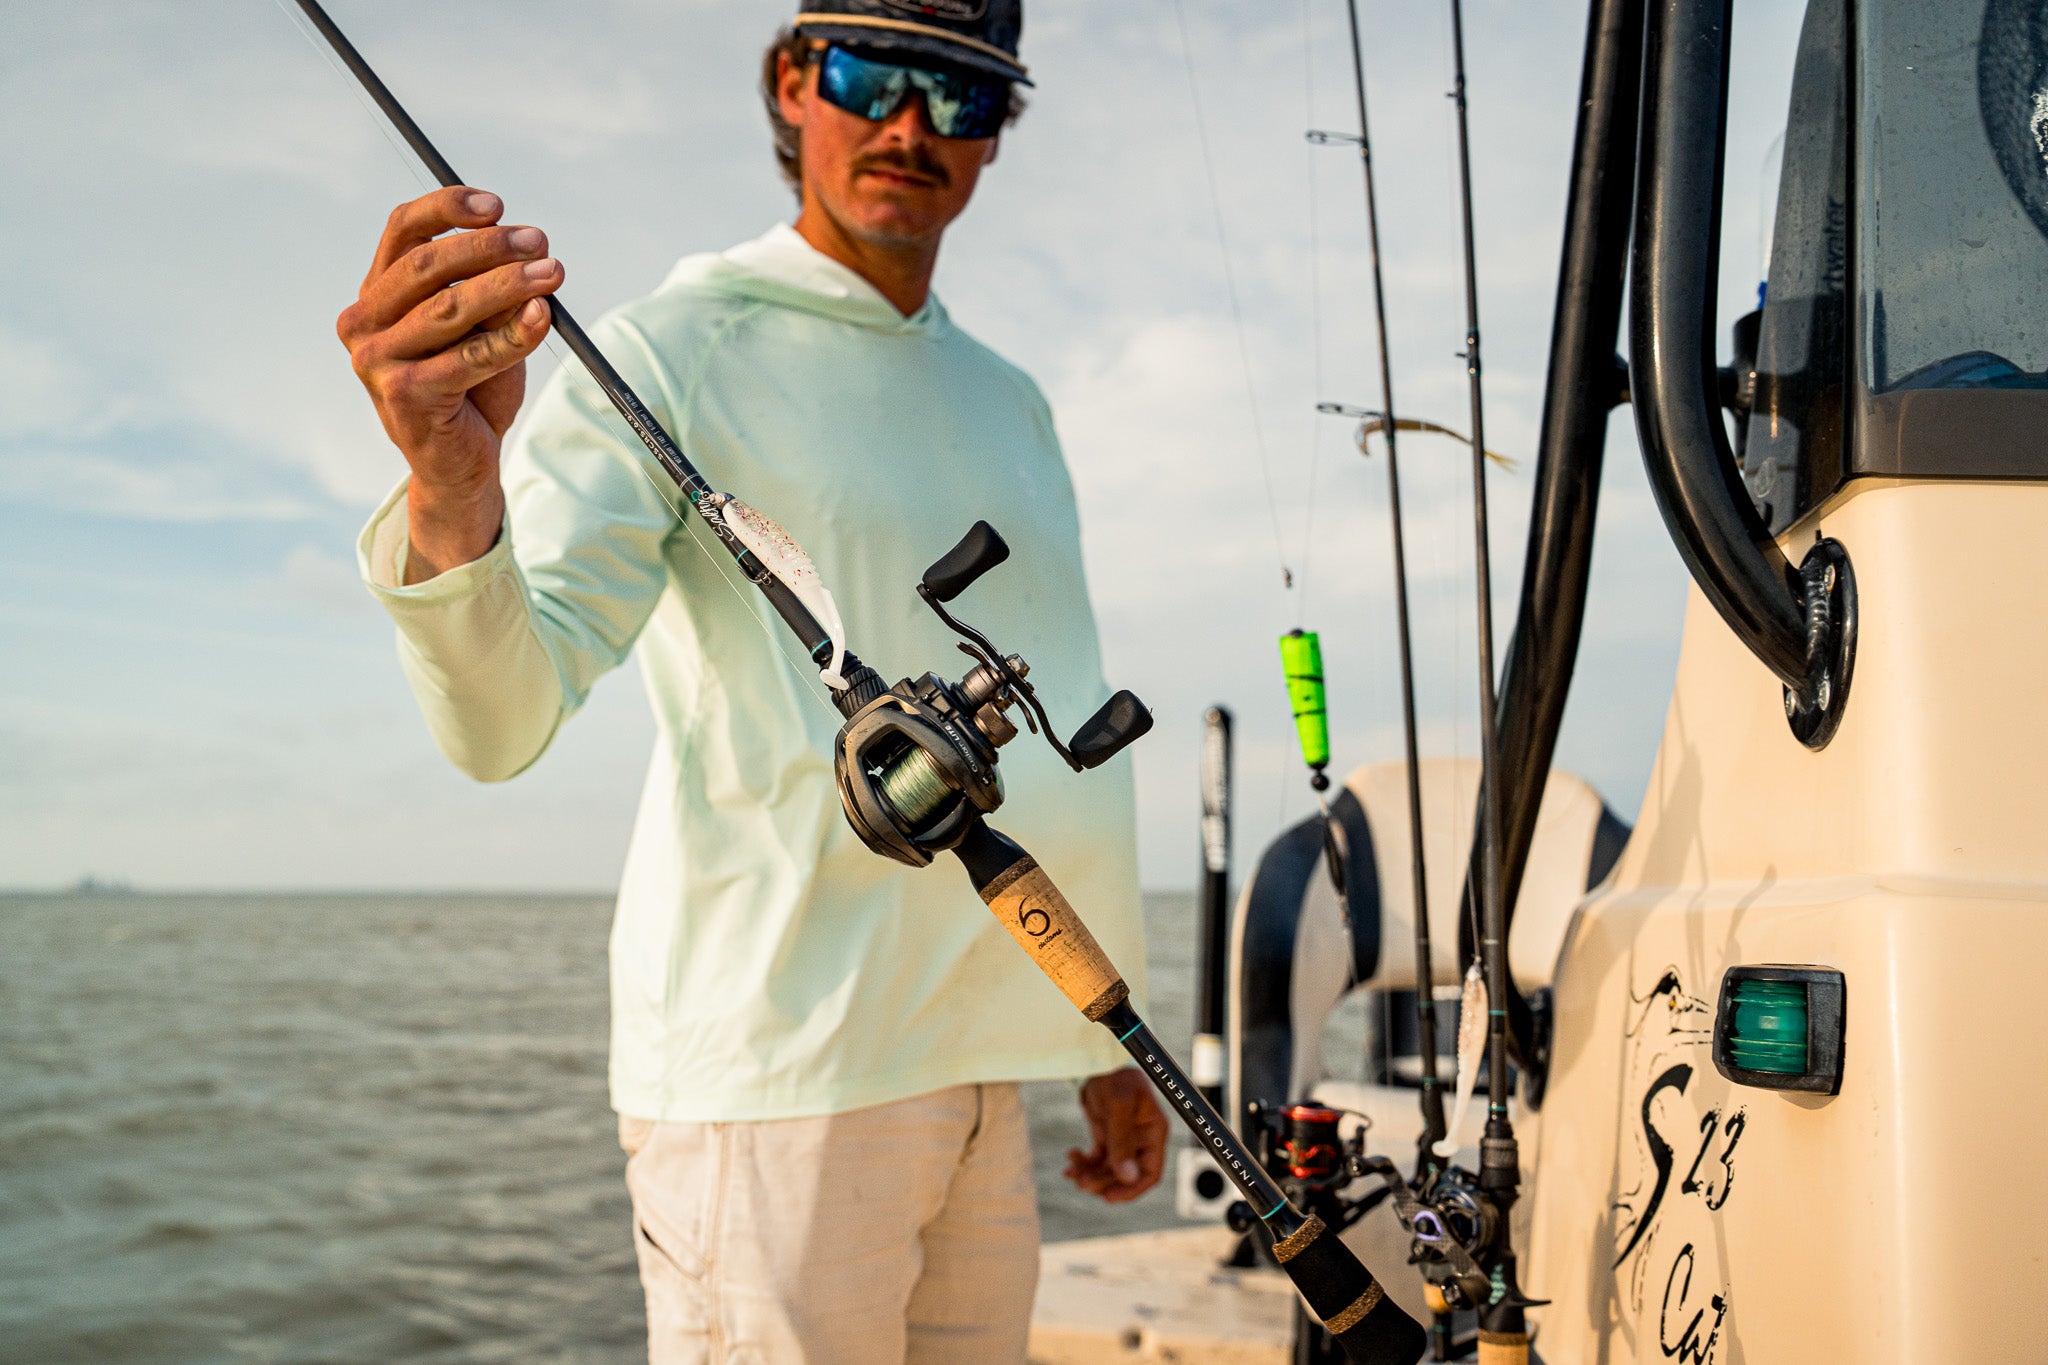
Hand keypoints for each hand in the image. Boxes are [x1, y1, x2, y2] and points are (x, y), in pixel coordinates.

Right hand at [335, 186, 563, 580]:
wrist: (458, 462)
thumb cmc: (469, 387)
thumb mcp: (479, 327)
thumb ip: (488, 289)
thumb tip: (524, 250)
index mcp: (375, 293)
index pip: (402, 231)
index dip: (448, 208)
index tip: (497, 205)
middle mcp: (363, 323)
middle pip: (427, 266)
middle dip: (489, 248)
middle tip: (539, 242)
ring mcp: (377, 361)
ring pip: (450, 309)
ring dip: (508, 285)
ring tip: (554, 273)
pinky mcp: (406, 395)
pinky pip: (470, 357)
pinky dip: (513, 335)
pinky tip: (542, 317)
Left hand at [1064, 1068, 1166, 1203]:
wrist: (1096, 1059)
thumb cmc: (1115, 1076)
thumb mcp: (1119, 1105)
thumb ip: (1122, 1141)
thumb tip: (1128, 1176)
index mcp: (1153, 1133)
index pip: (1151, 1172)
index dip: (1133, 1189)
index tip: (1110, 1198)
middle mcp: (1140, 1140)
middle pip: (1126, 1176)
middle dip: (1103, 1182)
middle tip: (1082, 1182)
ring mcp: (1123, 1140)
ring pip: (1109, 1171)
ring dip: (1091, 1176)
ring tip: (1072, 1172)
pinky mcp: (1107, 1136)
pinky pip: (1097, 1160)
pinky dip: (1084, 1164)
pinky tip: (1071, 1157)